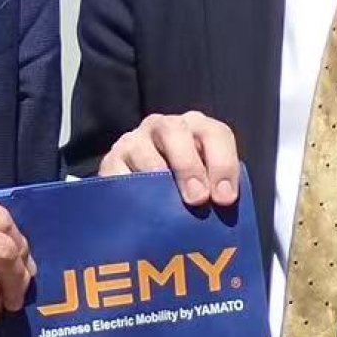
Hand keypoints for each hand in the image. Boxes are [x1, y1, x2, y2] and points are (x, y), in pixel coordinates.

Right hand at [99, 111, 241, 207]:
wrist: (144, 197)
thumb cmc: (186, 191)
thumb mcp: (208, 185)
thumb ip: (218, 191)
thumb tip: (224, 210)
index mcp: (197, 129)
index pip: (214, 134)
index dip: (223, 164)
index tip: (225, 198)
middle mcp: (165, 127)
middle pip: (175, 130)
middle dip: (188, 165)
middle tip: (197, 199)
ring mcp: (135, 140)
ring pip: (143, 149)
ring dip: (157, 176)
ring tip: (166, 205)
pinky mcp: (111, 160)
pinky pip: (116, 170)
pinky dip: (129, 187)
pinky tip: (140, 206)